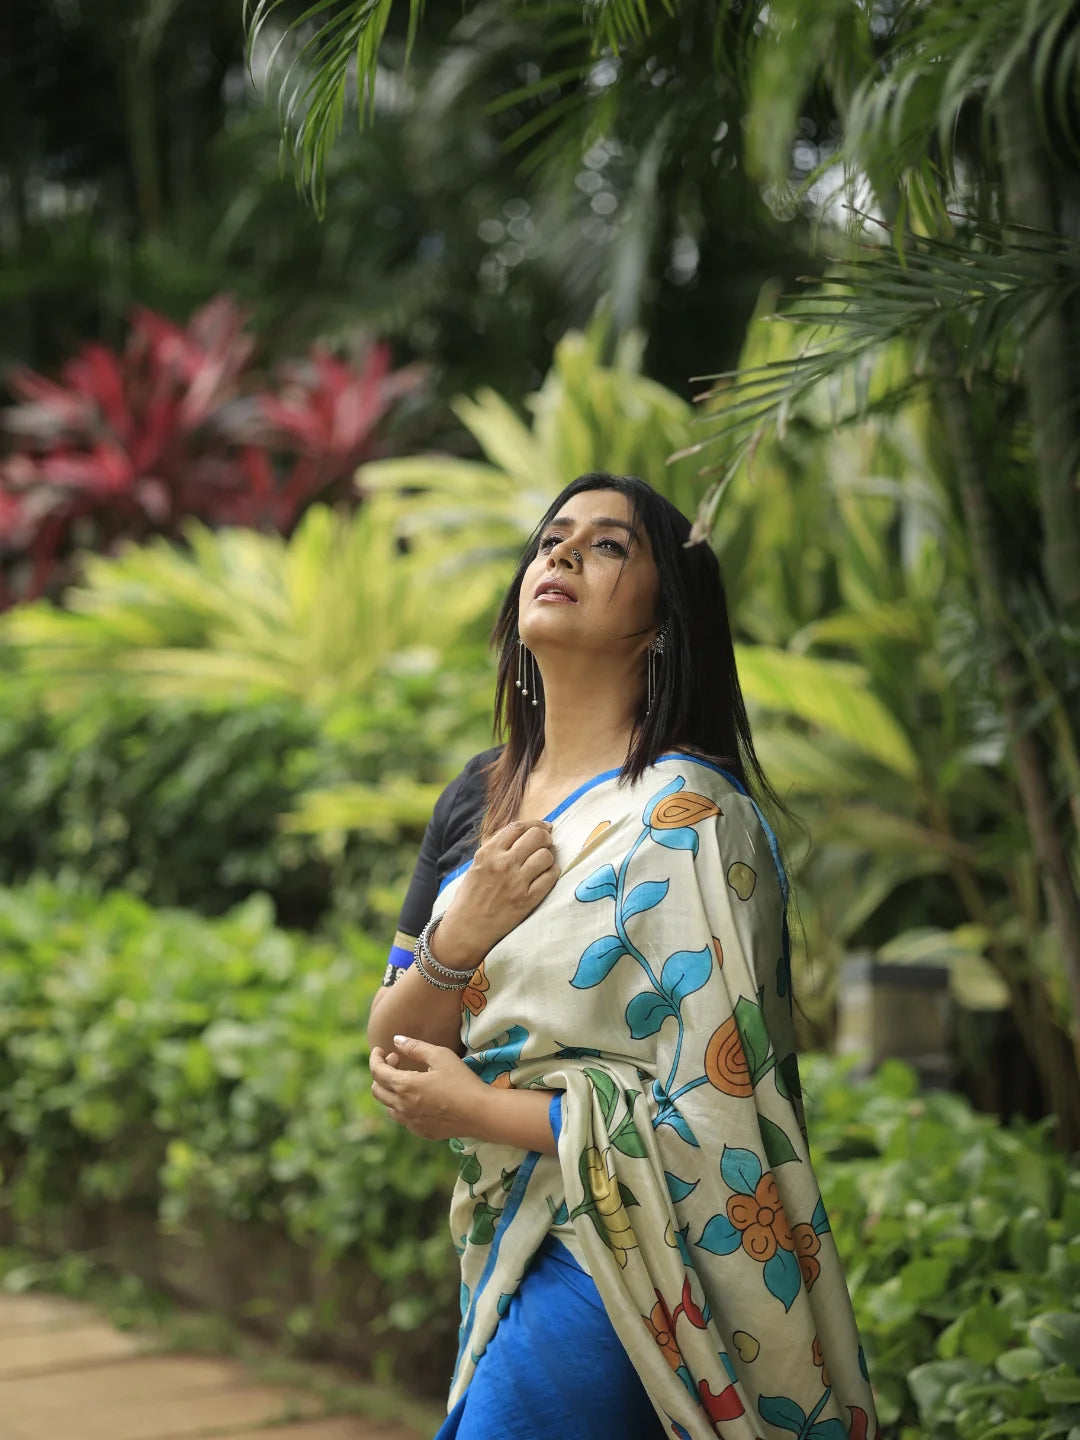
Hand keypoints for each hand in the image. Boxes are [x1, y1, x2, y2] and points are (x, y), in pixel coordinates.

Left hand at [370, 1035, 488, 1140]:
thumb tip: (396, 1040)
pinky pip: (403, 1119)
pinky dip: (402, 1106)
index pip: (377, 1072)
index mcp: (405, 1086)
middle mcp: (403, 1107)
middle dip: (382, 1073)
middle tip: (397, 1061)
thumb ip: (415, 1047)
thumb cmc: (462, 1081)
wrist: (480, 1113)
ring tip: (408, 1079)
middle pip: (377, 1091)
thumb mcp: (440, 1056)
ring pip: (388, 1106)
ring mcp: (411, 1122)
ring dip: (391, 1091)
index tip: (380, 1050)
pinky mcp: (422, 1132)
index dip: (375, 1058)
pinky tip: (418, 1098)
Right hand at [435, 819, 558, 968]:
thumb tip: (524, 835)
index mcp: (488, 852)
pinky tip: (546, 876)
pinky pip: (550, 877)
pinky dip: (552, 873)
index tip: (544, 827)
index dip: (535, 824)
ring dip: (549, 857)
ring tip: (544, 863)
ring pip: (546, 856)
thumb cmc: (470, 897)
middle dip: (545, 837)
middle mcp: (503, 864)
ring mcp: (516, 882)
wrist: (466, 929)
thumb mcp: (477, 866)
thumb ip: (497, 849)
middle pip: (536, 836)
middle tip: (546, 843)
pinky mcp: (527, 900)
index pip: (518, 827)